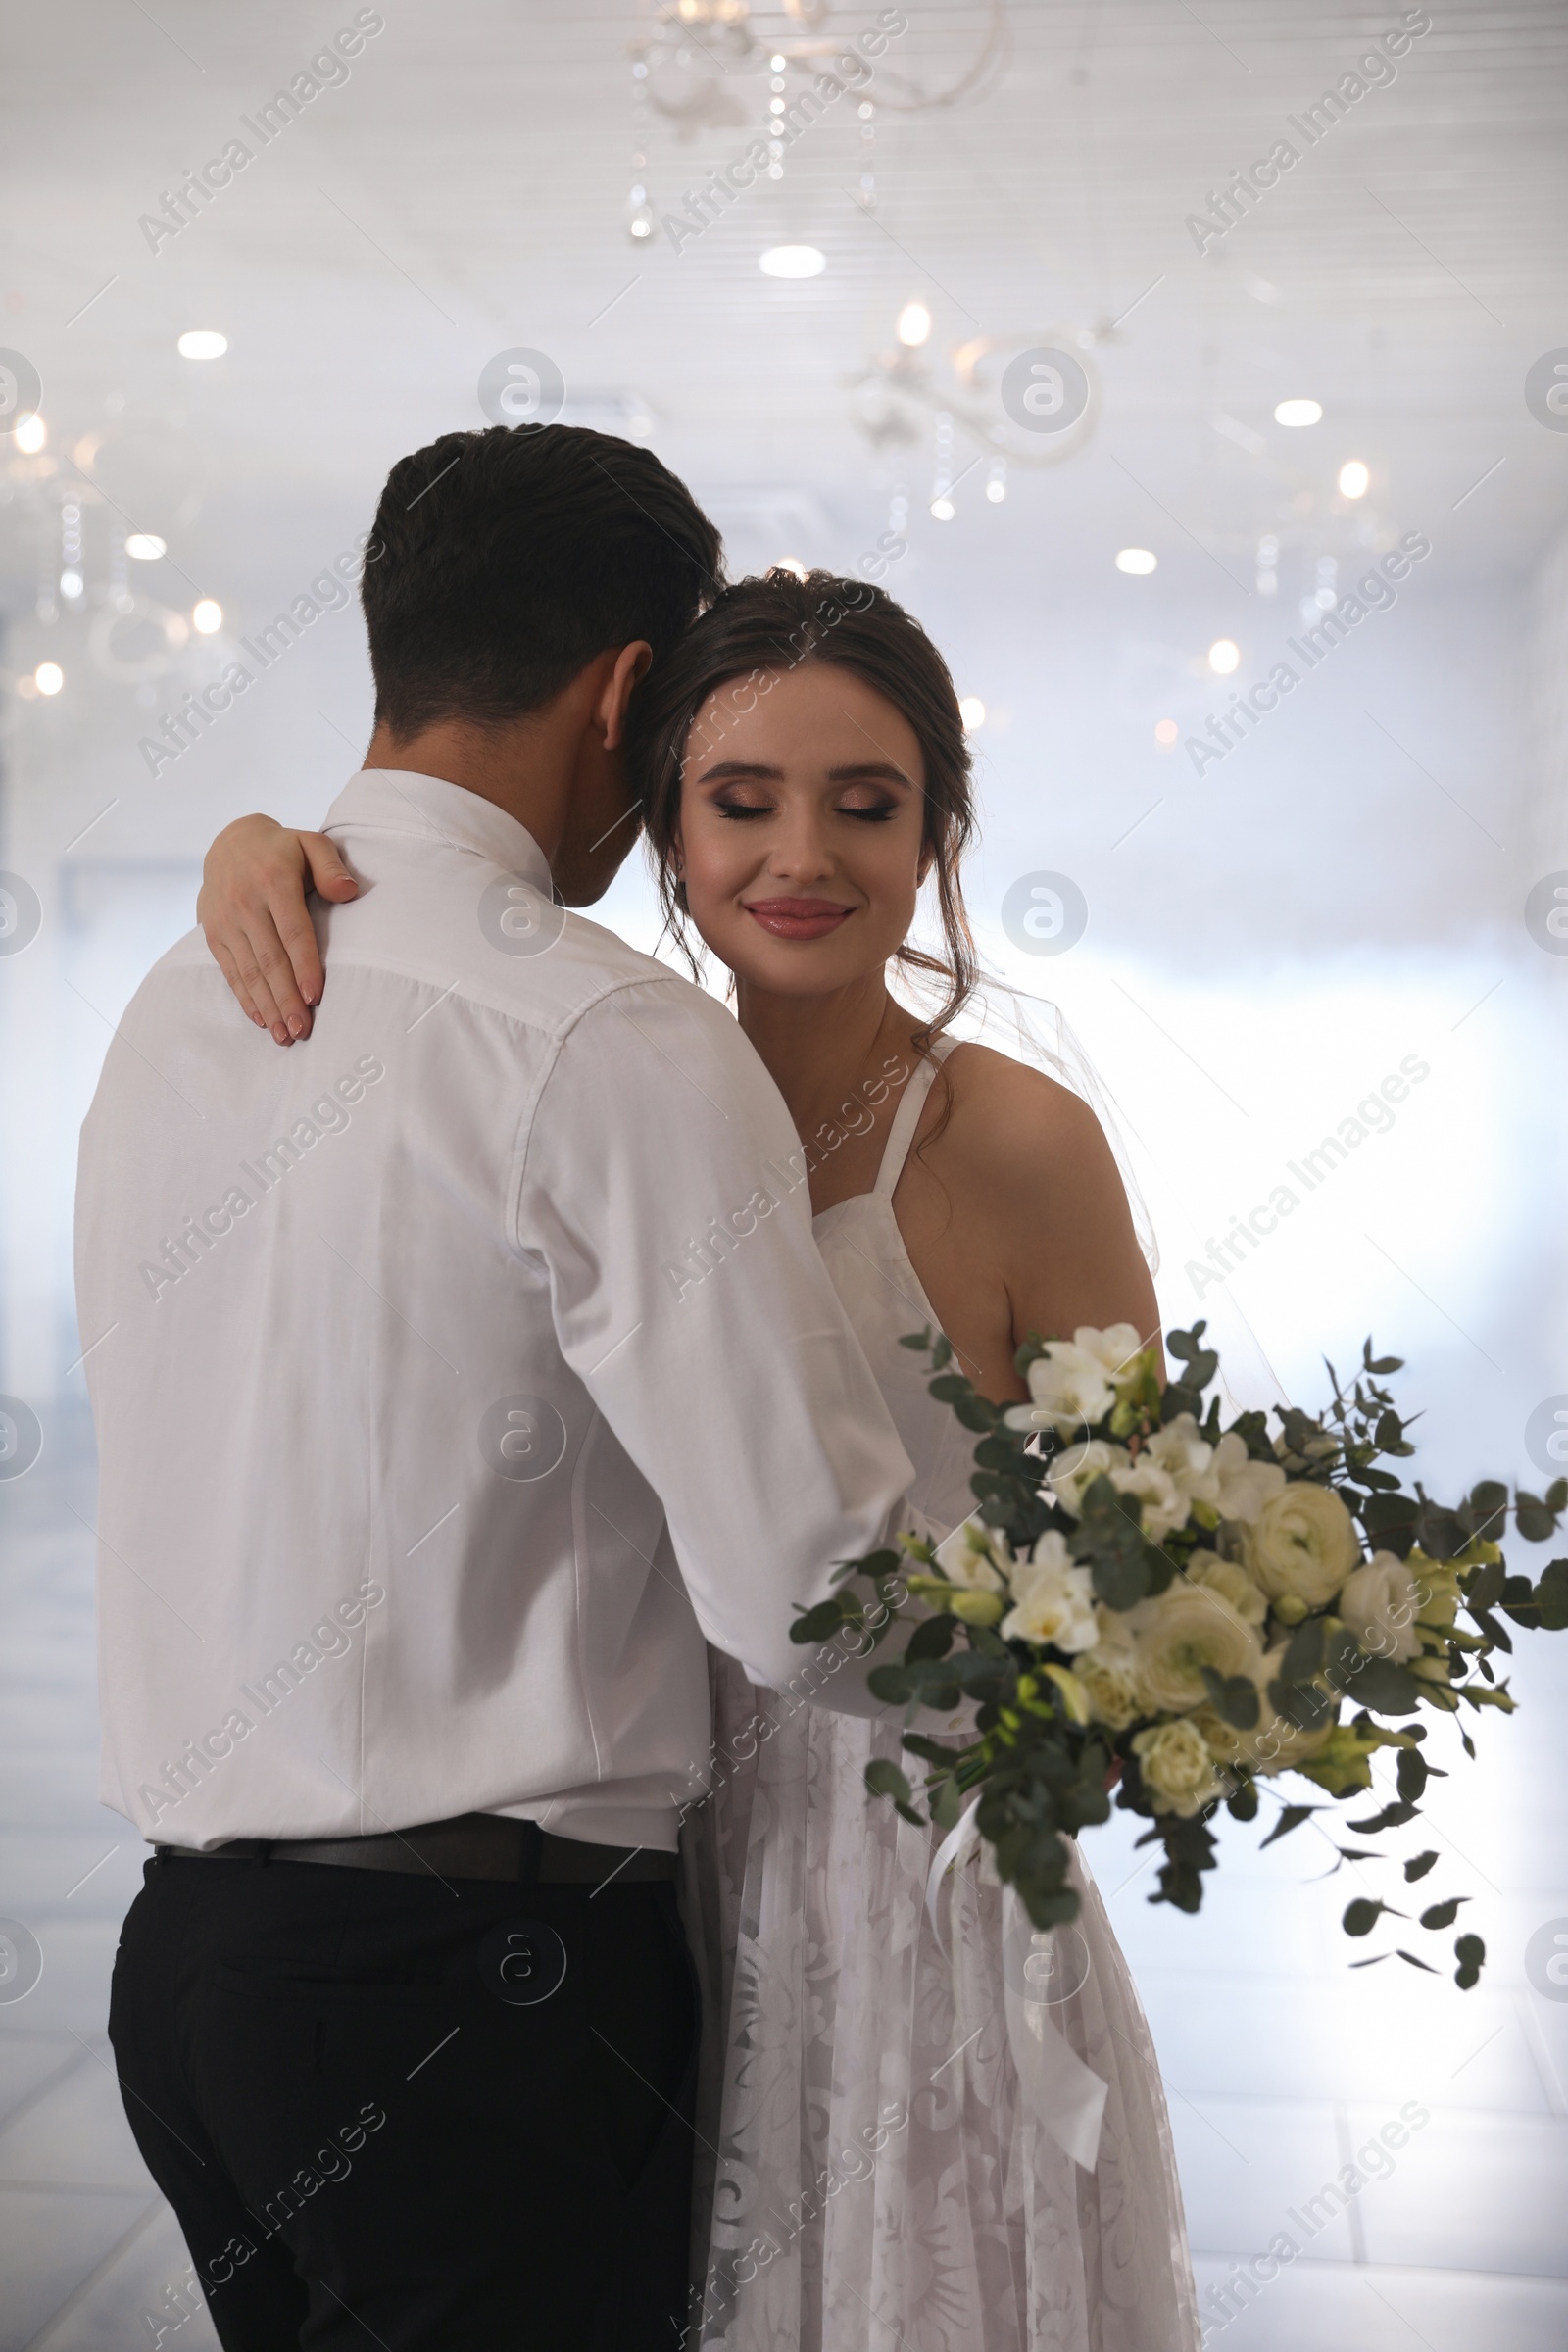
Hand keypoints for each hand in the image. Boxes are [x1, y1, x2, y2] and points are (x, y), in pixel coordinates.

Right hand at [197, 815, 358, 1042]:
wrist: (229, 843)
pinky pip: (230, 971)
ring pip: (248, 970)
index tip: (315, 996)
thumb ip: (331, 866)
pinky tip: (261, 1019)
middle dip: (286, 998)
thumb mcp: (311, 843)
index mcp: (273, 881)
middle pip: (269, 958)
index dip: (303, 965)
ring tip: (284, 1035)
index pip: (292, 930)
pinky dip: (245, 997)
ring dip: (267, 1006)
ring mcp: (225, 921)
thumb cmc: (283, 850)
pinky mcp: (213, 934)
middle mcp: (245, 903)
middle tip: (301, 1029)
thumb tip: (348, 891)